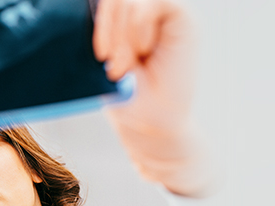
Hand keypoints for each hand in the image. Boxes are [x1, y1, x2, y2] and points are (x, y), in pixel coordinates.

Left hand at [94, 0, 210, 196]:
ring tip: (127, 67)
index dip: (98, 19)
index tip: (99, 56)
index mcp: (123, 19)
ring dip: (122, 36)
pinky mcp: (182, 17)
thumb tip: (92, 2)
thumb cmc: (129, 97)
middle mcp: (145, 12)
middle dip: (108, 28)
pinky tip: (143, 50)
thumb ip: (103, 27)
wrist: (154, 125)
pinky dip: (139, 25)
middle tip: (114, 68)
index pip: (105, 0)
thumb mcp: (106, 58)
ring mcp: (164, 13)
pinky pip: (154, 1)